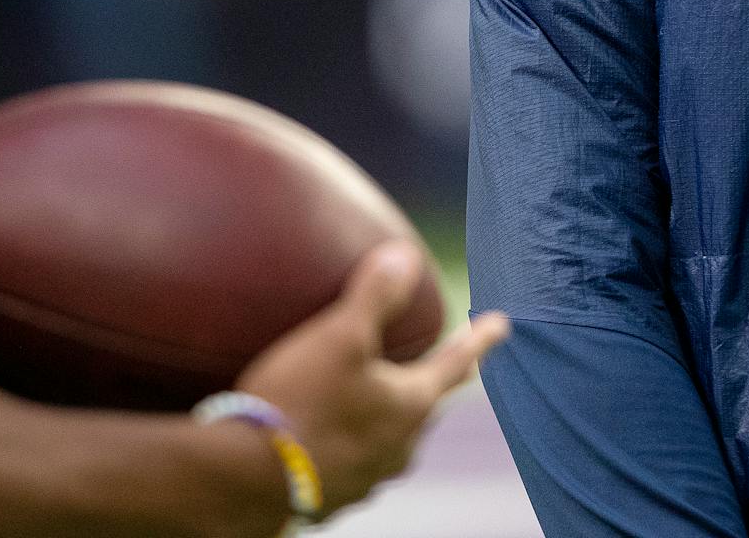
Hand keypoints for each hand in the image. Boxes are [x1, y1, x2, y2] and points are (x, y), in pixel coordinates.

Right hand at [235, 242, 511, 516]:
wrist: (245, 479)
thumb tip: (405, 254)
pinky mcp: (334, 494)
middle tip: (443, 361)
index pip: (457, 362)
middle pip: (425, 404)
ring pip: (391, 436)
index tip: (503, 324)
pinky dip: (351, 438)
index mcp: (410, 406)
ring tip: (381, 396)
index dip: (480, 338)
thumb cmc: (300, 400)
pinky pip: (354, 458)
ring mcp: (368, 477)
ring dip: (389, 413)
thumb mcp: (340, 334)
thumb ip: (377, 294)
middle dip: (432, 379)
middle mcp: (399, 447)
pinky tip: (332, 432)